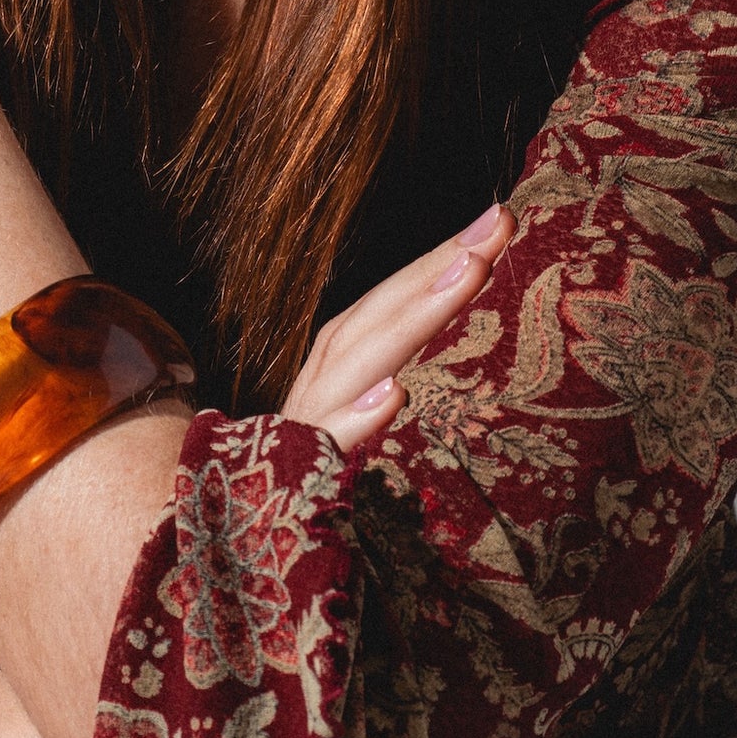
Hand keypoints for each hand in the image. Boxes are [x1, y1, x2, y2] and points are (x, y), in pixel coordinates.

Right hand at [283, 204, 513, 450]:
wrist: (238, 518)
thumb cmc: (319, 457)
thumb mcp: (358, 406)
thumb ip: (394, 365)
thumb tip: (465, 331)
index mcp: (341, 356)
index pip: (395, 297)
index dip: (441, 257)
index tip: (498, 219)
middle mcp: (326, 376)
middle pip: (383, 313)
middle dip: (438, 267)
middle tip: (494, 227)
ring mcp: (313, 418)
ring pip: (363, 361)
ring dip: (414, 316)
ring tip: (469, 272)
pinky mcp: (302, 470)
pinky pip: (331, 441)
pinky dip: (358, 416)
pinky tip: (395, 394)